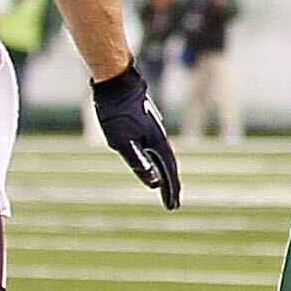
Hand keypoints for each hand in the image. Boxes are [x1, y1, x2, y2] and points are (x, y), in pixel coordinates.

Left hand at [92, 63, 182, 208]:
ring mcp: (153, 131)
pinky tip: (153, 163)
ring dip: (166, 174)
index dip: (171, 191)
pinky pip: (156, 149)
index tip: (173, 207)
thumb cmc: (116, 111)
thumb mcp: (122, 141)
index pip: (168, 172)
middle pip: (169, 166)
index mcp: (157, 143)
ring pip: (164, 157)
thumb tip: (152, 182)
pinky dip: (159, 162)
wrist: (117, 82)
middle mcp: (159, 138)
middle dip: (171, 186)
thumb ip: (138, 162)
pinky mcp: (146, 126)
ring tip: (166, 187)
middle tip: (173, 203)